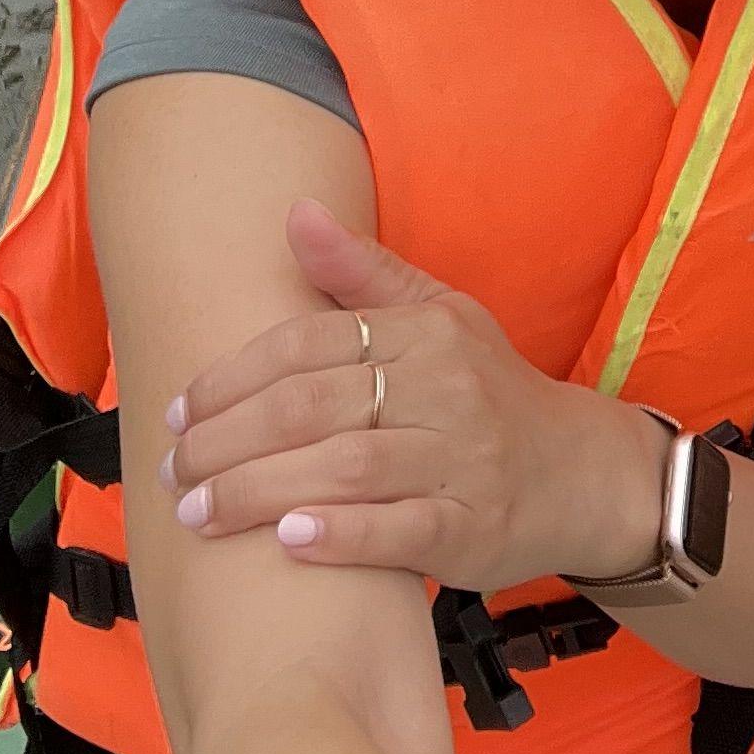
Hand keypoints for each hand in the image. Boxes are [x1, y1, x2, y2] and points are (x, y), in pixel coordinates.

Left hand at [163, 200, 662, 590]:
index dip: (232, 377)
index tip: (177, 411)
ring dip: (259, 492)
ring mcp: (461, 459)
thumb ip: (363, 274)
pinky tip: (287, 541)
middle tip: (172, 472)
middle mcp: (445, 388)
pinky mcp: (473, 526)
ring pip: (346, 468)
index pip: (309, 342)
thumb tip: (296, 212)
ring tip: (198, 512)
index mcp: (425, 333)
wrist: (581, 472)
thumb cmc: (487, 391)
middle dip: (228, 440)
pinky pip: (400, 531)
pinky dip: (340, 535)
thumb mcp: (439, 317)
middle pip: (315, 406)